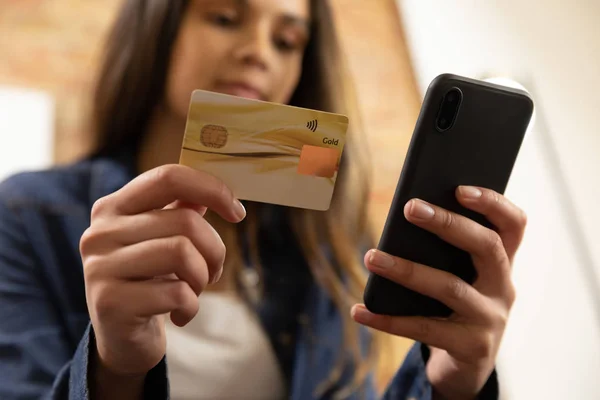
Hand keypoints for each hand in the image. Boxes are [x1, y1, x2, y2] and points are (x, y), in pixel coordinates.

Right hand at [80, 165, 245, 376]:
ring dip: (202, 278)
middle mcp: (100, 232)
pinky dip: (191, 306)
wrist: (121, 338)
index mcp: (113, 207)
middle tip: (213, 271)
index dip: (212, 189)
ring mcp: (100, 267)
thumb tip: (219, 189)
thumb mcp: (161, 240)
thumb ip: (181, 210)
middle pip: (185, 221)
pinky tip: (179, 314)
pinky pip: (177, 293)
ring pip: (182, 252)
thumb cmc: (149, 281)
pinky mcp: (110, 302)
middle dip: (214, 250)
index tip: (237, 212)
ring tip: (192, 291)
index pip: (168, 177)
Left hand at [352, 186, 525, 399]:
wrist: (467, 365)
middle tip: (410, 207)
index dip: (492, 203)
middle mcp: (503, 287)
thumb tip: (405, 216)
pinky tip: (360, 310)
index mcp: (502, 262)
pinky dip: (388, 320)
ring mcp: (491, 319)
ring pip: (450, 287)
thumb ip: (445, 250)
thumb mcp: (459, 276)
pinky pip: (425, 329)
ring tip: (371, 257)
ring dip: (407, 270)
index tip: (460, 188)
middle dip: (448, 224)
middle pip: (486, 247)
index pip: (513, 225)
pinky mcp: (471, 347)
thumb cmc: (454, 306)